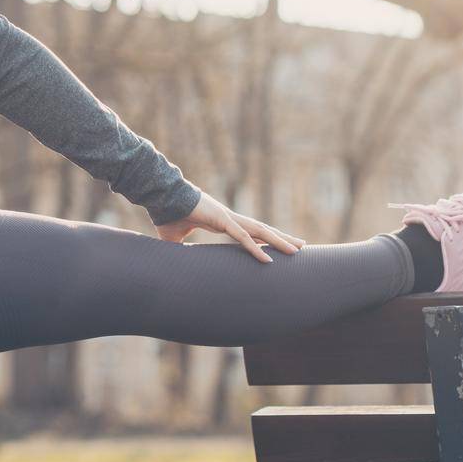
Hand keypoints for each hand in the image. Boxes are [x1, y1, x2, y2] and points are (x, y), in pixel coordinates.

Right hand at [155, 191, 304, 262]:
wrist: (161, 198)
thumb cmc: (167, 214)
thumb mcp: (174, 238)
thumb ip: (178, 250)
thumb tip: (173, 263)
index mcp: (223, 221)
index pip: (251, 231)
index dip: (266, 238)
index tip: (279, 246)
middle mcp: (230, 218)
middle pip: (263, 229)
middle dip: (282, 238)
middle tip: (302, 247)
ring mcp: (228, 218)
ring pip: (260, 232)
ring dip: (279, 241)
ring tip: (298, 250)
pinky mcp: (221, 219)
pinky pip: (242, 237)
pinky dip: (255, 248)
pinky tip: (269, 260)